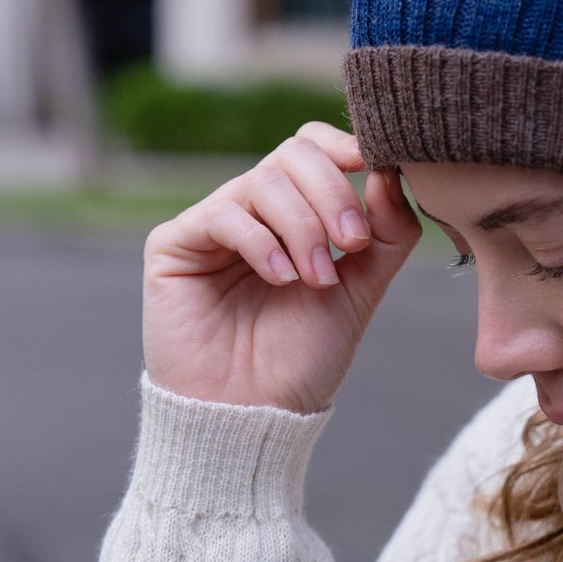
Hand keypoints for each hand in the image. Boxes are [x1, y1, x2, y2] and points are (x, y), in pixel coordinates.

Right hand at [141, 122, 422, 412]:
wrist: (254, 415)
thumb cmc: (304, 357)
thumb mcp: (362, 291)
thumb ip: (386, 233)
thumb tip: (389, 171)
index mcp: (295, 212)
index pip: (313, 147)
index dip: (343, 146)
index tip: (373, 165)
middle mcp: (252, 210)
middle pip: (292, 155)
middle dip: (332, 195)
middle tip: (352, 245)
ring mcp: (212, 224)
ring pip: (263, 182)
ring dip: (302, 227)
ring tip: (316, 279)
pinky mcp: (173, 245)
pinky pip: (222, 214)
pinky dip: (261, 242)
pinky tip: (280, 278)